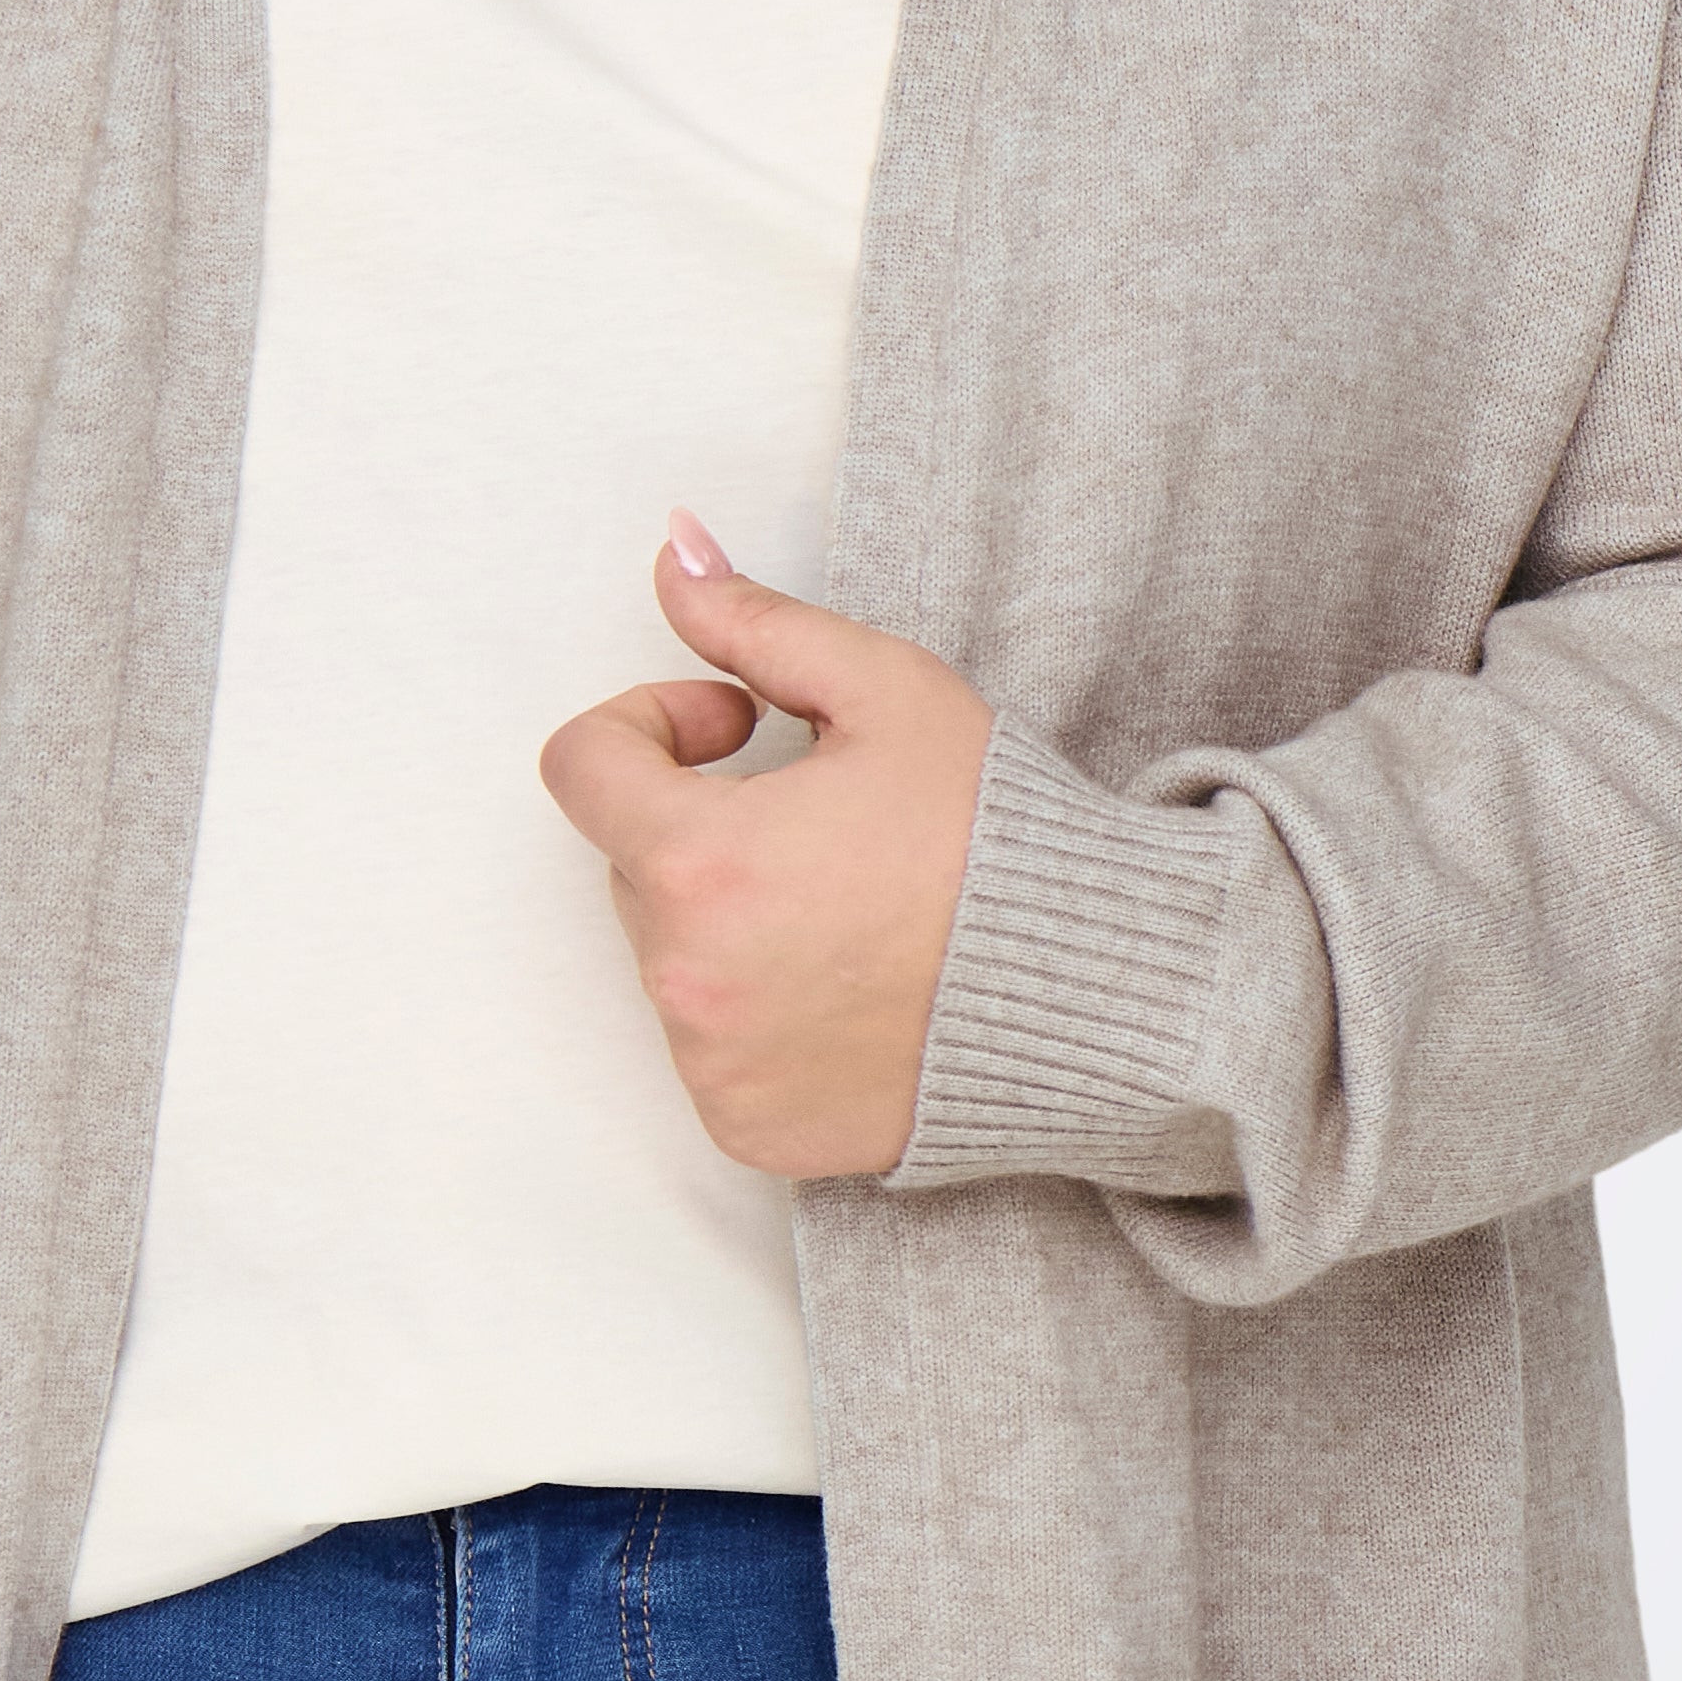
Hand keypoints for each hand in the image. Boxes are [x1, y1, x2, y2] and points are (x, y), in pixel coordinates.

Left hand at [539, 518, 993, 1178]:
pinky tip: (853, 988)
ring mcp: (713, 1064)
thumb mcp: (887, 691)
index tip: (733, 728)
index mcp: (698, 858)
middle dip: (701, 826)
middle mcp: (684, 976)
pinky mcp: (749, 1128)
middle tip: (822, 820)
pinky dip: (759, 1014)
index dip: (650, 724)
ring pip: (673, 959)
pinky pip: (712, 1051)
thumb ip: (756, 625)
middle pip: (632, 866)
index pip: (580, 766)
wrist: (1101, 989)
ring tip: (854, 910)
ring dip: (731, 921)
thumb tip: (673, 552)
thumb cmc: (999, 836)